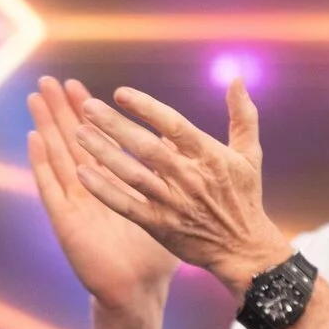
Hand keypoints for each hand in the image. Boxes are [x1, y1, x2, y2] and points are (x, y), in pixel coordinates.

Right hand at [28, 76, 178, 313]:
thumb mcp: (171, 209)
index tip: (81, 86)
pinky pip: (51, 188)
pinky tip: (34, 140)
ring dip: (46, 127)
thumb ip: (178, 176)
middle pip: (73, 140)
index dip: (89, 113)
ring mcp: (76, 203)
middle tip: (50, 80)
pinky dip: (41, 164)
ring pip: (58, 156)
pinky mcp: (66, 221)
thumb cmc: (154, 258)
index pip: (99, 140)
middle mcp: (91, 189)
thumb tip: (186, 147)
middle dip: (62, 110)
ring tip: (35, 99)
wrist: (138, 292)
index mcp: (115, 184)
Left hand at [69, 79, 291, 297]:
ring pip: (132, 174)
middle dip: (115, 125)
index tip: (120, 93)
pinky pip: (126, 205)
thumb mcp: (249, 155)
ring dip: (104, 153)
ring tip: (79, 133)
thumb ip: (242, 115)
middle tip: (87, 106)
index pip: (174, 125)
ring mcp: (172, 203)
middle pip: (146, 147)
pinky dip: (103, 190)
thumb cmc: (243, 196)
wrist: (243, 249)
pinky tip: (81, 173)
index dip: (147, 108)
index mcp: (208, 156)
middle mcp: (189, 177)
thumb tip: (236, 79)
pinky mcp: (159, 226)